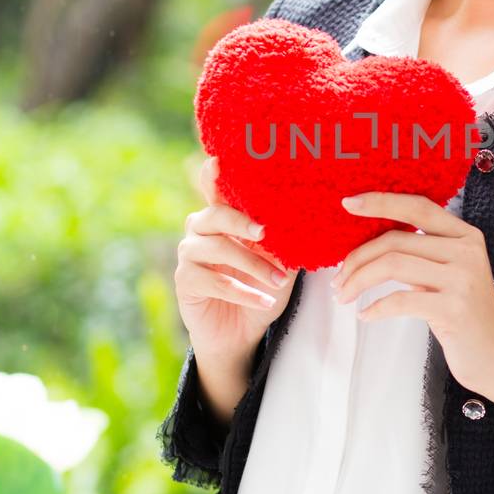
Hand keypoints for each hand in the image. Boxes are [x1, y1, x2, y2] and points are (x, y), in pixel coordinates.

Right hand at [174, 155, 297, 367]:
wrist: (241, 332)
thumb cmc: (261, 289)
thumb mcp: (279, 265)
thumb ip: (284, 243)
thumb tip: (308, 223)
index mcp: (222, 217)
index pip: (216, 191)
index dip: (213, 176)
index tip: (217, 161)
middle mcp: (200, 229)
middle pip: (216, 215)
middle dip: (241, 222)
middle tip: (265, 232)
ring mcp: (188, 253)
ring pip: (220, 250)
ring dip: (253, 266)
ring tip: (278, 281)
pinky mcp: (184, 280)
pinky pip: (216, 281)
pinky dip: (244, 292)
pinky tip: (265, 301)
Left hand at [330, 191, 493, 396]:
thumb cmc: (464, 314)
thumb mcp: (449, 272)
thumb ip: (422, 252)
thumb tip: (369, 243)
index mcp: (466, 236)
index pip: (418, 207)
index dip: (382, 202)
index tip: (349, 203)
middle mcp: (466, 252)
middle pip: (396, 239)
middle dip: (358, 258)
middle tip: (339, 278)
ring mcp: (462, 279)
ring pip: (393, 265)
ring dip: (359, 280)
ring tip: (345, 294)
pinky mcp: (453, 309)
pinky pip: (399, 300)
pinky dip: (375, 308)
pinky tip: (366, 315)